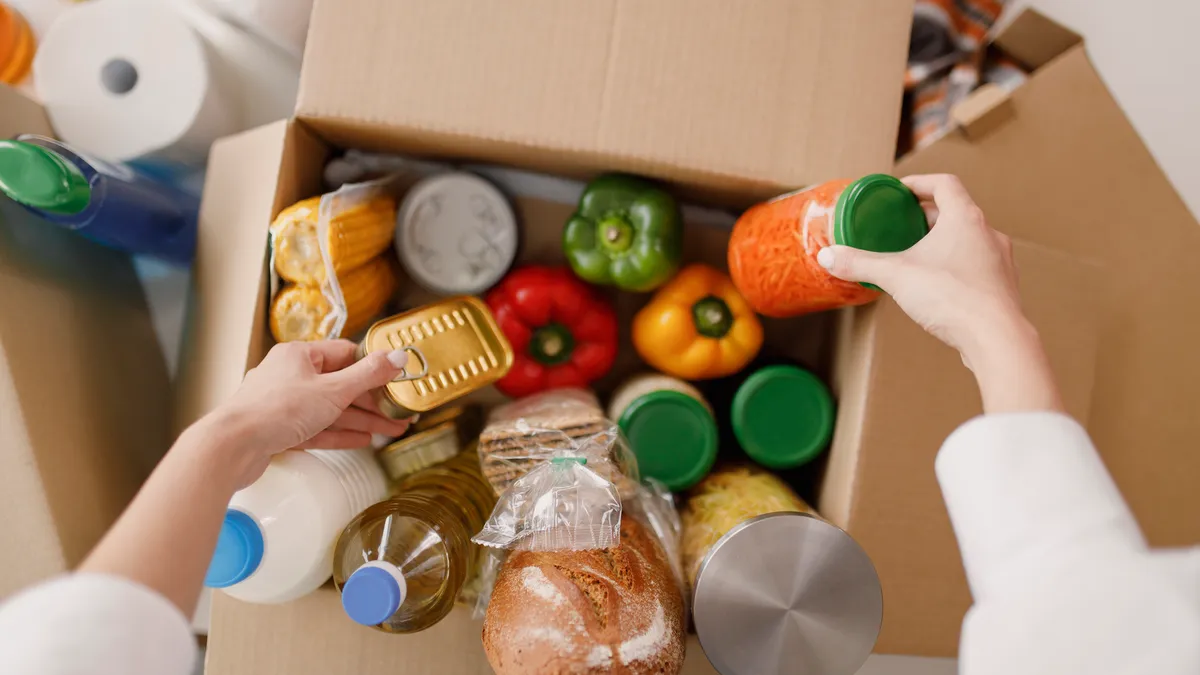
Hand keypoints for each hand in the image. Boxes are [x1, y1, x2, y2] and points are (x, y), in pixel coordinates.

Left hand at [200, 340, 413, 486]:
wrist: (233, 446)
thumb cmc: (276, 410)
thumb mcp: (332, 390)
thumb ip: (367, 375)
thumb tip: (397, 356)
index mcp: (299, 356)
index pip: (345, 354)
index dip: (373, 367)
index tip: (395, 379)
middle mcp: (290, 376)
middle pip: (341, 385)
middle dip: (373, 401)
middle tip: (399, 412)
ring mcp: (284, 404)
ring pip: (331, 410)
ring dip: (362, 420)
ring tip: (391, 430)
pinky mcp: (280, 430)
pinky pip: (317, 429)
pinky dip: (340, 434)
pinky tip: (362, 440)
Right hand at [817, 174, 1062, 412]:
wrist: (996, 338)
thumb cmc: (951, 297)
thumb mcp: (895, 276)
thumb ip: (860, 264)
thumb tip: (828, 257)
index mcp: (965, 218)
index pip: (944, 184)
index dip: (920, 183)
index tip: (900, 191)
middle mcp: (988, 233)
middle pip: (956, 211)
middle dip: (926, 216)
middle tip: (901, 225)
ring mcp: (999, 260)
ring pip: (969, 239)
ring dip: (944, 241)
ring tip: (918, 255)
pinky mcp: (1002, 286)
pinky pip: (977, 266)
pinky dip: (956, 266)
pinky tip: (938, 285)